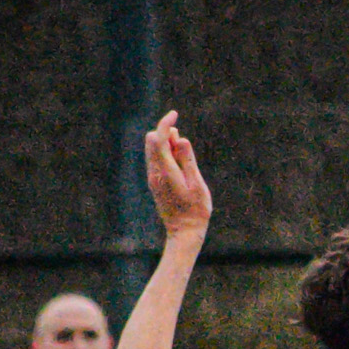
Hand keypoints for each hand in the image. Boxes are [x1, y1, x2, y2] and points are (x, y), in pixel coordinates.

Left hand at [145, 111, 211, 238]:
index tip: (175, 114)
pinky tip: (177, 161)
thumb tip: (180, 139)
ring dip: (164, 144)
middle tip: (182, 141)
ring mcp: (153, 179)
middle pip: (151, 141)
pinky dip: (163, 154)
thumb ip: (187, 160)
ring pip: (152, 150)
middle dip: (165, 134)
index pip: (159, 139)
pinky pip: (154, 161)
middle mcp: (155, 173)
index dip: (165, 123)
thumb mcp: (197, 184)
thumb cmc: (196, 211)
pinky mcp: (154, 184)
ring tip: (182, 152)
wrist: (184, 234)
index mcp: (165, 172)